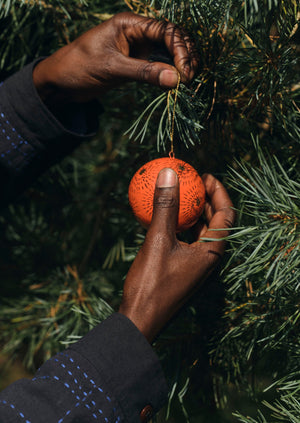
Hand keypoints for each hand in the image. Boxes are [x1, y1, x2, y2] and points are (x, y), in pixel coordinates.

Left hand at [33, 12, 197, 104]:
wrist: (60, 82)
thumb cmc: (78, 67)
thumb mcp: (111, 68)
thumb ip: (144, 73)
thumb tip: (176, 80)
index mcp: (129, 24)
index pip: (165, 30)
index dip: (180, 50)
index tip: (185, 72)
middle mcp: (137, 33)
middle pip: (172, 39)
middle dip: (185, 56)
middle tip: (190, 79)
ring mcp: (137, 49)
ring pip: (168, 52)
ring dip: (180, 64)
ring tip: (188, 82)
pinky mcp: (136, 64)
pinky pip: (159, 66)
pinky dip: (170, 74)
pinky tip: (177, 83)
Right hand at [119, 168, 234, 342]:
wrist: (140, 320)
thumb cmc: (152, 284)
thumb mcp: (157, 241)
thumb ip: (165, 206)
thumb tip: (169, 173)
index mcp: (213, 252)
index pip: (227, 214)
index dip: (219, 191)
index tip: (204, 175)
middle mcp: (209, 258)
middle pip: (217, 221)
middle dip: (206, 199)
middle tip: (192, 182)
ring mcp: (197, 265)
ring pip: (201, 232)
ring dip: (192, 213)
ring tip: (178, 196)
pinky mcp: (184, 269)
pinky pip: (186, 241)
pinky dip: (179, 227)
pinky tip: (163, 218)